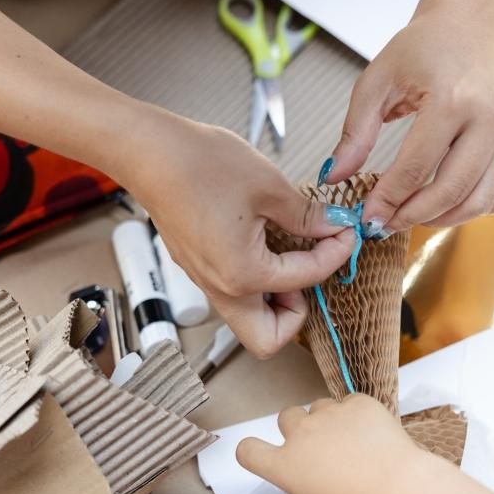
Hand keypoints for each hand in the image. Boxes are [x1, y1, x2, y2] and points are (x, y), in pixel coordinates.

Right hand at [124, 103, 354, 358]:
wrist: (149, 153)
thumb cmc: (198, 165)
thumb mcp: (268, 186)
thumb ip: (307, 216)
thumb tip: (332, 227)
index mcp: (242, 275)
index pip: (306, 279)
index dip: (335, 254)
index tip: (344, 233)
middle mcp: (222, 289)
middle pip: (268, 339)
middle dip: (297, 314)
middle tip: (309, 272)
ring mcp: (206, 282)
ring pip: (250, 319)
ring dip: (277, 298)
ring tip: (288, 254)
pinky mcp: (199, 269)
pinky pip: (235, 293)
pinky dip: (258, 280)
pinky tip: (264, 241)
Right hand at [236, 394, 423, 493]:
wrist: (399, 489)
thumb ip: (308, 493)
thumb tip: (314, 484)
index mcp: (285, 467)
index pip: (248, 450)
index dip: (252, 451)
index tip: (263, 455)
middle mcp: (300, 435)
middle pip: (285, 417)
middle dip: (298, 428)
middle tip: (319, 447)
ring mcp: (329, 414)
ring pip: (319, 407)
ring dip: (328, 420)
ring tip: (352, 441)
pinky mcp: (358, 403)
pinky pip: (351, 403)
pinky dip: (358, 415)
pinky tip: (373, 435)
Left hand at [328, 12, 493, 232]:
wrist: (469, 24)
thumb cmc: (422, 48)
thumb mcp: (375, 82)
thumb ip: (354, 133)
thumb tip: (334, 177)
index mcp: (451, 100)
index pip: (415, 169)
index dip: (387, 201)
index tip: (367, 218)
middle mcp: (489, 118)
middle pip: (450, 191)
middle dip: (411, 217)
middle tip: (385, 223)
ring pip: (481, 200)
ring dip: (442, 220)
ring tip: (410, 217)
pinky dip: (479, 209)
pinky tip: (449, 204)